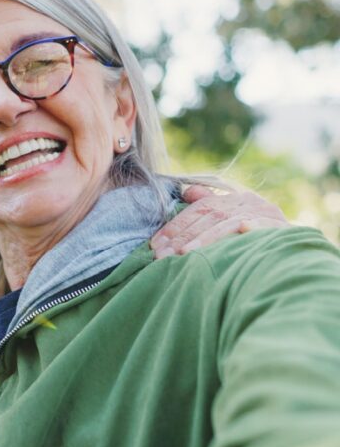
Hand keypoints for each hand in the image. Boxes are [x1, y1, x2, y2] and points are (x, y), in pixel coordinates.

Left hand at [150, 185, 288, 258]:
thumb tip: (187, 192)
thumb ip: (209, 204)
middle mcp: (249, 201)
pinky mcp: (280, 228)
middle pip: (209, 216)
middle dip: (181, 235)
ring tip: (182, 254)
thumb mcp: (230, 220)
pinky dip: (250, 228)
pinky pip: (261, 227)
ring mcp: (265, 213)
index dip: (175, 225)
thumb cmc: (254, 238)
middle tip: (160, 254)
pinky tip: (239, 232)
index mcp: (234, 198)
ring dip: (204, 239)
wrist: (292, 251)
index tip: (154, 244)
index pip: (199, 208)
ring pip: (227, 223)